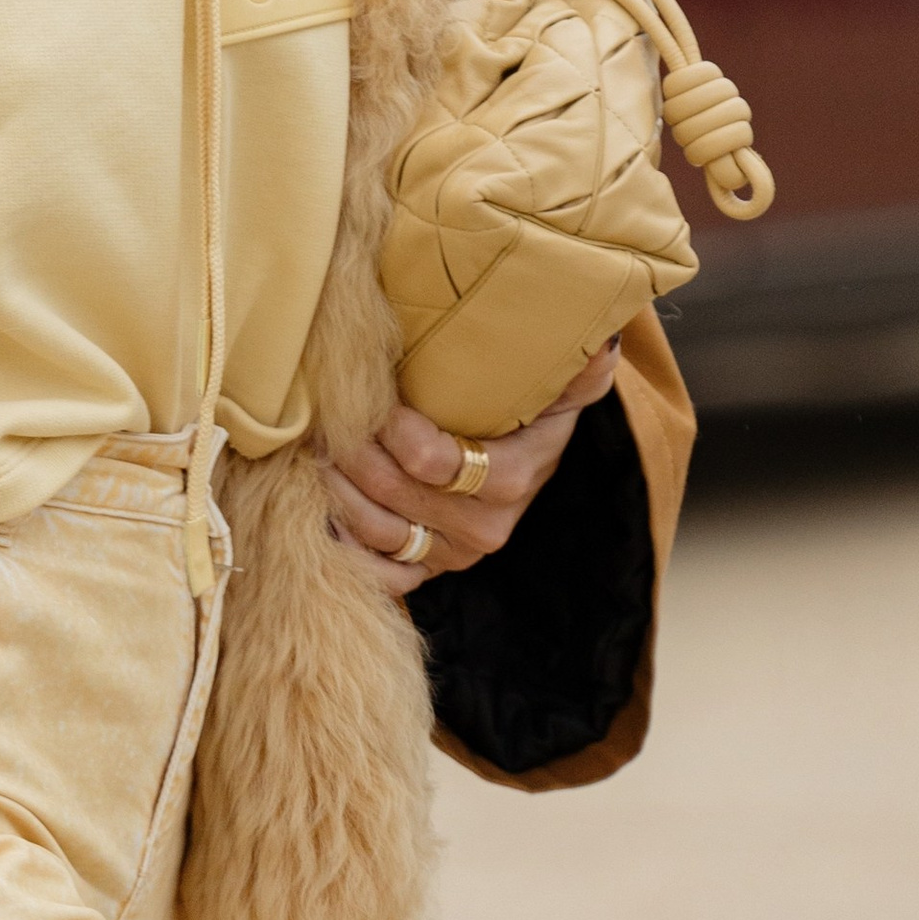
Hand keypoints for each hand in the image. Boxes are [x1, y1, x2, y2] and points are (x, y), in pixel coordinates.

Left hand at [323, 343, 619, 594]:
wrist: (525, 458)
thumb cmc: (532, 410)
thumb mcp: (560, 385)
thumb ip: (577, 368)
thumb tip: (600, 346)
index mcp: (511, 479)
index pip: (435, 463)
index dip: (393, 431)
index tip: (373, 397)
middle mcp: (483, 527)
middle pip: (395, 494)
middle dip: (353, 453)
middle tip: (327, 417)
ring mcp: (451, 554)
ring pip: (377, 532)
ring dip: (338, 490)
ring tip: (318, 450)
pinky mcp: (427, 569)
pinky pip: (379, 573)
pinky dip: (347, 548)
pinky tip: (326, 511)